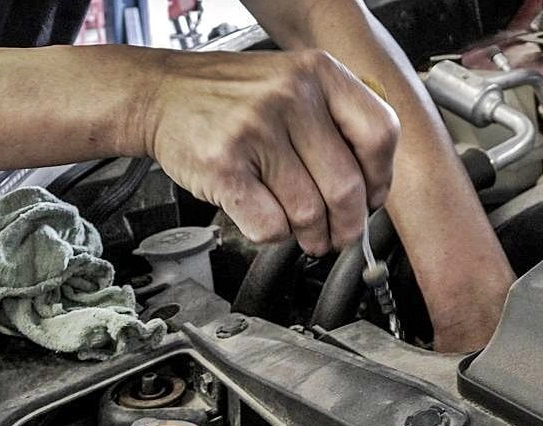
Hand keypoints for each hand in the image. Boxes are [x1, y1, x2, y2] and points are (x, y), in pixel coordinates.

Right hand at [141, 49, 398, 255]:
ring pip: (308, 213)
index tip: (371, 198)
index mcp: (317, 72)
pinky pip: (270, 225)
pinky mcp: (223, 166)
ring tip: (304, 233)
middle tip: (339, 235)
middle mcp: (289, 96)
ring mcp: (254, 130)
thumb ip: (336, 120)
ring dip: (309, 235)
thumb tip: (372, 188)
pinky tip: (266, 219)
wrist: (161, 94)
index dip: (380, 179)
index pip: (379, 134)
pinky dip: (273, 235)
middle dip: (346, 226)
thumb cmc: (232, 98)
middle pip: (346, 186)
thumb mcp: (293, 83)